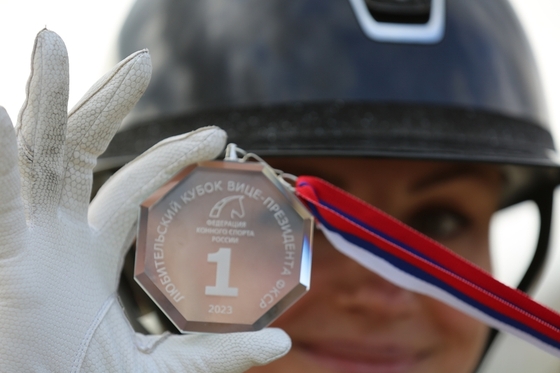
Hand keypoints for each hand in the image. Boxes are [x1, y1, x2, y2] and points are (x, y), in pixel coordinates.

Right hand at [0, 29, 289, 371]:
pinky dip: (0, 154)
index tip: (217, 133)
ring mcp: (27, 243)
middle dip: (107, 103)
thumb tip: (281, 345)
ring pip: (39, 156)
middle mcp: (57, 239)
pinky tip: (0, 108)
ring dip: (48, 100)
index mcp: (91, 256)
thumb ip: (216, 354)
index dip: (171, 156)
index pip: (133, 188)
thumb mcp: (163, 369)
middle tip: (143, 60)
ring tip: (52, 41)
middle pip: (82, 153)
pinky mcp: (6, 259)